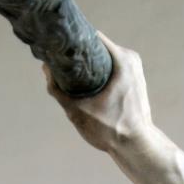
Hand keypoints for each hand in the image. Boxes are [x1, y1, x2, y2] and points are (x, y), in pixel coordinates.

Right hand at [45, 36, 152, 150]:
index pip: (92, 36)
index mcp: (122, 60)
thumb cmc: (112, 131)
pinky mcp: (134, 78)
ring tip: (72, 70)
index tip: (60, 46)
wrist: (138, 147)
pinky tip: (87, 78)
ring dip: (89, 62)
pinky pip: (112, 65)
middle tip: (63, 61)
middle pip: (98, 46)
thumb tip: (46, 69)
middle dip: (80, 52)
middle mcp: (131, 59)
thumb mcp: (78, 111)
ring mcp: (135, 68)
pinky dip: (100, 69)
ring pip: (105, 56)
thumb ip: (58, 90)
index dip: (74, 39)